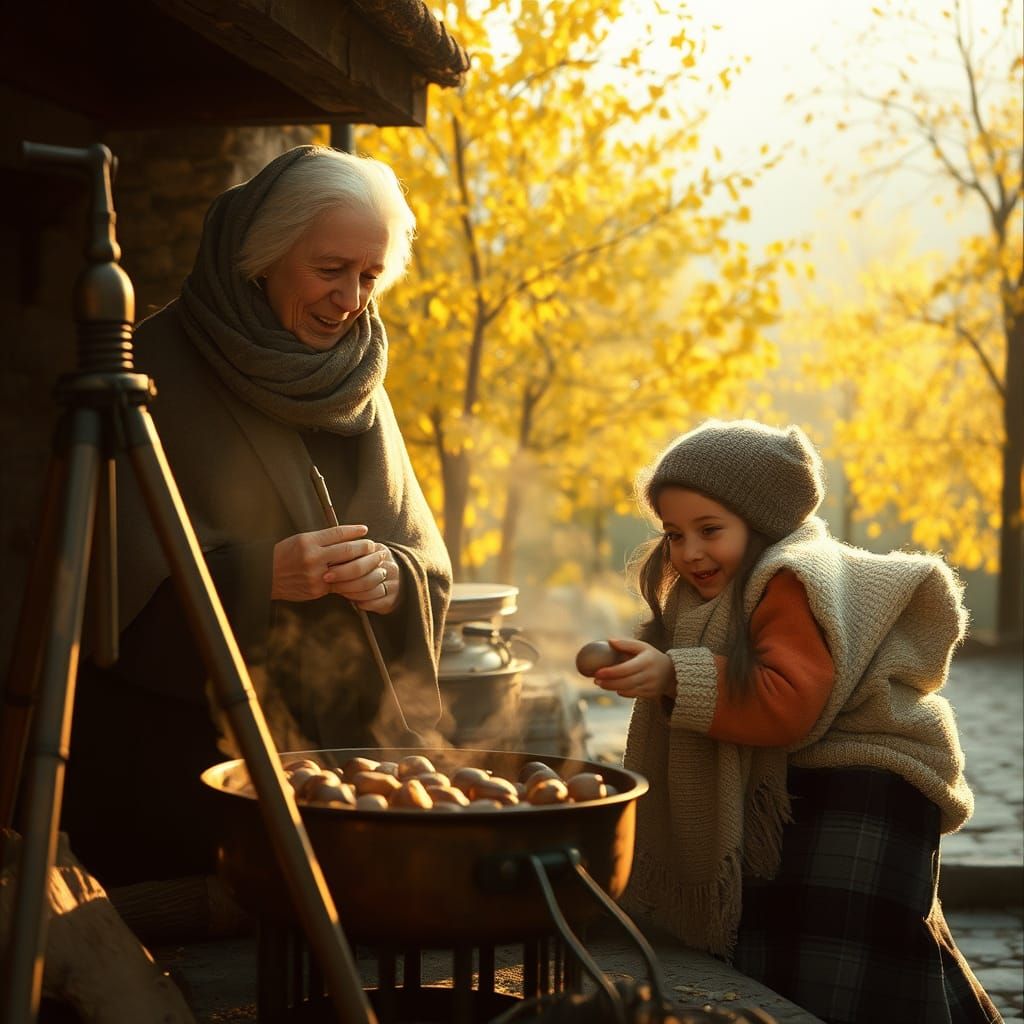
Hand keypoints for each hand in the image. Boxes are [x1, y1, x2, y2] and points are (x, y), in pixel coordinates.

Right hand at [271, 525, 399, 612]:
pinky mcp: (317, 590)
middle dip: (365, 547)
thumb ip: (321, 540)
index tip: (365, 530)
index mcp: (308, 541)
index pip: (338, 533)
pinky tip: (362, 576)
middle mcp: (312, 557)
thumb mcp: (299, 540)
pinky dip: (353, 580)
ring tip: (374, 560)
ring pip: (348, 569)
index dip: (355, 531)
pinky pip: (340, 584)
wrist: (264, 577)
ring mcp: (316, 575)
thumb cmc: (283, 555)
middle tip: (374, 546)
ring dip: (365, 564)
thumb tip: (346, 536)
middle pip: (348, 550)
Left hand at [591, 638, 675, 700]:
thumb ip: (626, 644)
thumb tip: (609, 641)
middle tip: (596, 680)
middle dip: (608, 682)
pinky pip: (633, 695)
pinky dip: (622, 692)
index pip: (625, 669)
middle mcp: (649, 675)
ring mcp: (650, 686)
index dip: (610, 672)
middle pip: (625, 682)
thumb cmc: (651, 657)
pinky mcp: (650, 694)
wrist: (671, 673)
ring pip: (628, 690)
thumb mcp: (642, 647)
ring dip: (612, 688)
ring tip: (601, 684)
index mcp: (646, 661)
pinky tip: (614, 688)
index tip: (597, 672)